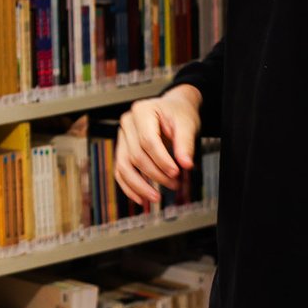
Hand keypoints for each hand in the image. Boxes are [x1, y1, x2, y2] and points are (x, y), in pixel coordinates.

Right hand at [114, 84, 201, 207]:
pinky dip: (128, 186)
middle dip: (155, 174)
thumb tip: (186, 165)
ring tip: (156, 197)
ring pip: (123, 166)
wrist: (172, 109)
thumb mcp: (187, 124)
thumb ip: (185, 143)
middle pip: (136, 155)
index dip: (161, 160)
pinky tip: (140, 198)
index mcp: (141, 111)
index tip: (176, 172)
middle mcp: (127, 123)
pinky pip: (120, 171)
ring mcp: (122, 136)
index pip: (148, 141)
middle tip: (174, 184)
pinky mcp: (122, 149)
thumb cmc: (178, 114)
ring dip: (139, 185)